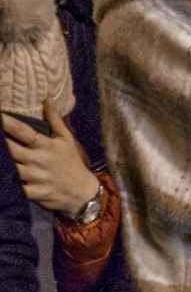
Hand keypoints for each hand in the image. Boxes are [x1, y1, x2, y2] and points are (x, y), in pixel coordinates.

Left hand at [4, 101, 99, 218]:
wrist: (81, 191)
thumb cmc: (71, 162)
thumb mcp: (67, 139)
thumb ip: (55, 120)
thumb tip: (47, 99)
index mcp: (47, 146)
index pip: (26, 132)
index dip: (10, 124)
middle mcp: (40, 160)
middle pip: (12, 150)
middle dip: (0, 142)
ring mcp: (37, 177)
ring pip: (11, 169)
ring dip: (1, 163)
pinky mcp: (35, 193)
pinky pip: (17, 190)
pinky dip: (8, 186)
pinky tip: (2, 179)